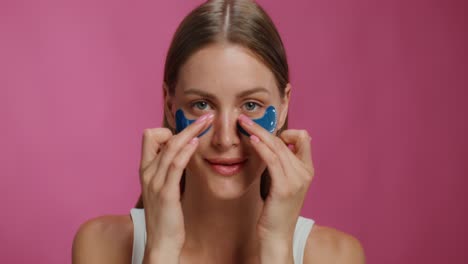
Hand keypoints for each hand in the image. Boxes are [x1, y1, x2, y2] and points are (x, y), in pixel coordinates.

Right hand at [139, 113, 213, 253]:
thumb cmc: (166, 215)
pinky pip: (176, 165)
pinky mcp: (166, 192)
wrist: (161, 242)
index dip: (168, 130)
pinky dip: (186, 150)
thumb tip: (182, 154)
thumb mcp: (163, 187)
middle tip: (205, 117)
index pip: (149, 136)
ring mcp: (155, 182)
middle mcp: (147, 172)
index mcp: (145, 169)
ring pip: (170, 146)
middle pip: (159, 136)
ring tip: (207, 123)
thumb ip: (168, 170)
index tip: (188, 133)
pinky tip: (198, 143)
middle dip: (185, 125)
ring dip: (191, 131)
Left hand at [238, 114, 314, 244]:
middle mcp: (305, 172)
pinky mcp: (284, 187)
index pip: (304, 138)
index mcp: (307, 170)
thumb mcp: (284, 184)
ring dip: (258, 132)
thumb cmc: (276, 210)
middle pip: (285, 140)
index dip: (286, 131)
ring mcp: (296, 180)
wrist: (277, 235)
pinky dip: (261, 147)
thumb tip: (270, 146)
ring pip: (277, 147)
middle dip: (263, 127)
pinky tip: (251, 140)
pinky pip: (272, 160)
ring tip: (243, 124)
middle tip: (244, 118)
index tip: (267, 133)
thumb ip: (283, 166)